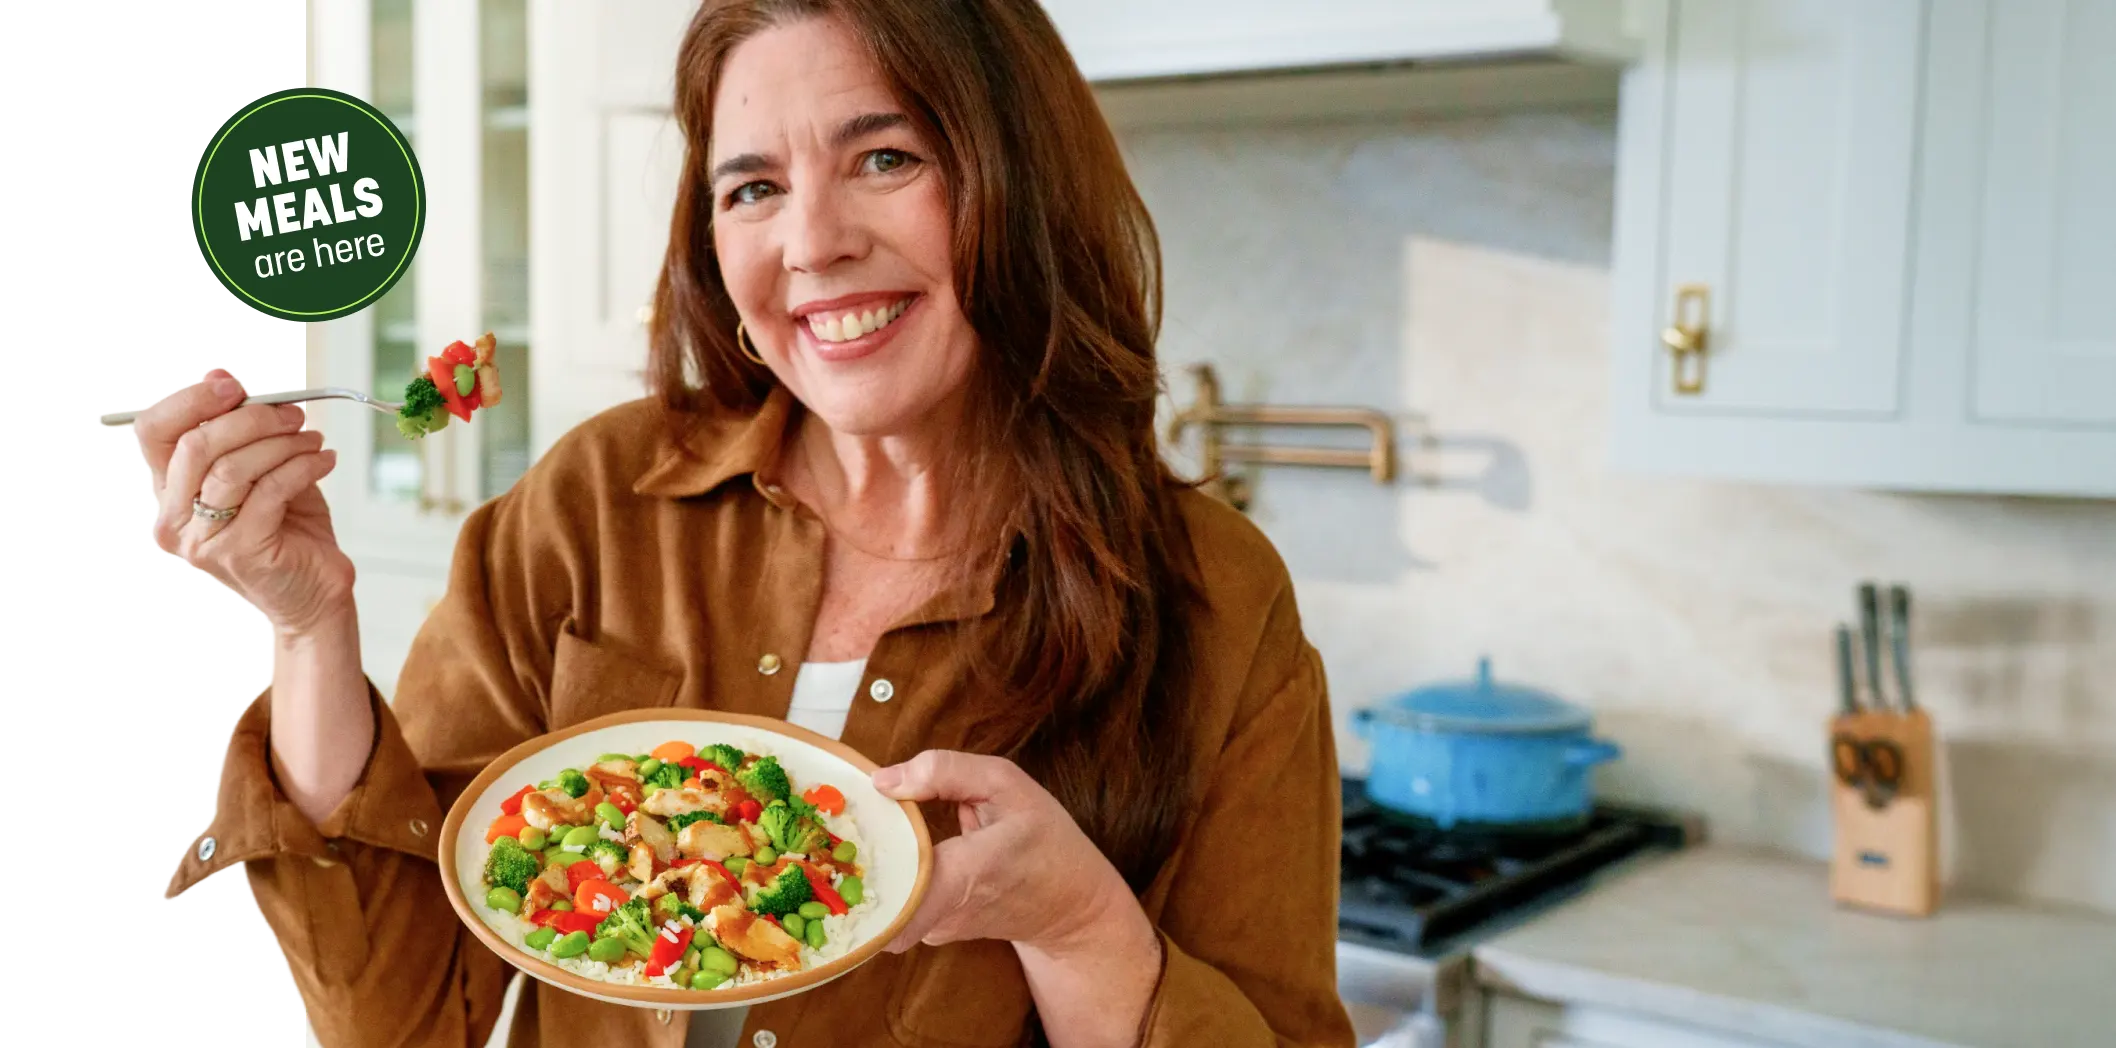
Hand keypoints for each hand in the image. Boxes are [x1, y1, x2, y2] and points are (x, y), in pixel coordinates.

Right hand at [135, 367, 354, 635]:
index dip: (190, 399)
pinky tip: (324, 460)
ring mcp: (202, 540)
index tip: (233, 382)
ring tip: (313, 440)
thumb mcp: (260, 472)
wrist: (315, 593)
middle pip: (195, 445)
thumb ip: (242, 435)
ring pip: (232, 467)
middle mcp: (174, 520)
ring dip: (282, 442)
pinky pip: (269, 491)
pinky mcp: (240, 552)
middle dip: (249, 418)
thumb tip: (234, 383)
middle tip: (293, 413)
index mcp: (169, 493)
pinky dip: (303, 466)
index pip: (153, 433)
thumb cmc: (287, 529)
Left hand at [870, 750, 1149, 956]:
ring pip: (883, 900)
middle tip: (843, 831)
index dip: (863, 876)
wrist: (1073, 906)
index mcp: (967, 872)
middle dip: (853, 866)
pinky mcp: (934, 932)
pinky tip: (906, 857)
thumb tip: (883, 780)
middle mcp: (945, 912)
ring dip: (874, 869)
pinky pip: (899, 904)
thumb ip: (944, 771)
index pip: (900, 898)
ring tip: (876, 837)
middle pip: (874, 896)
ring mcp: (938, 929)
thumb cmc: (1045, 840)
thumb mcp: (1008, 785)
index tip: (845, 843)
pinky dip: (894, 880)